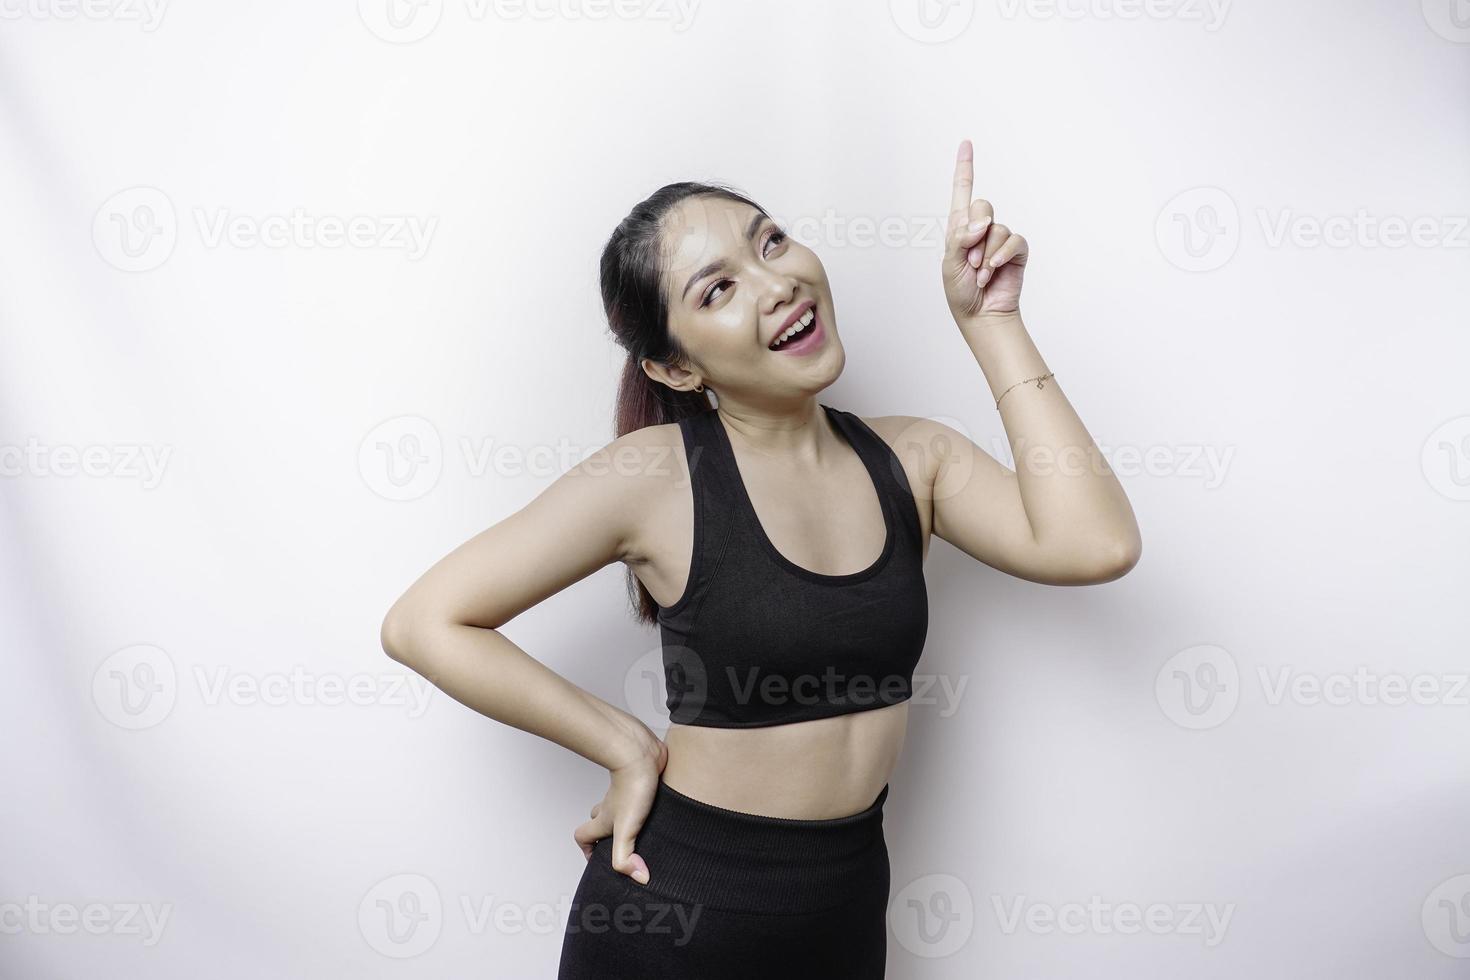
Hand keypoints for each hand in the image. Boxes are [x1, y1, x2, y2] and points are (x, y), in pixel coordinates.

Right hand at [573, 736, 666, 884]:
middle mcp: (612, 806)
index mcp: (604, 819)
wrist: (642, 754)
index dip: (587, 849)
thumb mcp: (626, 829)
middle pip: (599, 820)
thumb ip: (625, 856)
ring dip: (626, 819)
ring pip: (618, 807)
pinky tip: (660, 813)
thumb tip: (638, 878)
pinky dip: (645, 806)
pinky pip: (639, 796)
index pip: (583, 836)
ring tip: (644, 833)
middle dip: (606, 835)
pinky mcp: (644, 783)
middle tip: (623, 848)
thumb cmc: (632, 787)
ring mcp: (627, 793)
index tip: (597, 860)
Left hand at [942, 138, 1028, 322]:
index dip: (965, 167)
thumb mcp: (951, 262)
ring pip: (997, 228)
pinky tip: (994, 270)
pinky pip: (1014, 240)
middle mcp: (981, 228)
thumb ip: (961, 238)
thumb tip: (982, 222)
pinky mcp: (1017, 251)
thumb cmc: (960, 291)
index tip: (966, 143)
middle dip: (974, 233)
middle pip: (983, 206)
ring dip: (986, 253)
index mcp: (960, 227)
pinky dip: (1002, 255)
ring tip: (981, 273)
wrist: (980, 314)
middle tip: (971, 259)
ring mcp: (1000, 239)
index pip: (963, 191)